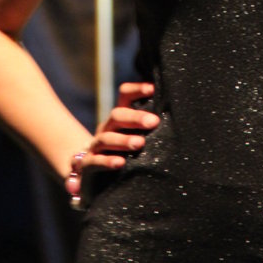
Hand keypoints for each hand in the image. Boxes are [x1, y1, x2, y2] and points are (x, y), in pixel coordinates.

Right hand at [65, 82, 159, 207]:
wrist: (89, 173)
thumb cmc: (121, 151)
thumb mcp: (133, 134)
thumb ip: (147, 125)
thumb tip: (173, 113)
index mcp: (119, 117)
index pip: (125, 95)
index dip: (137, 90)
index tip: (153, 89)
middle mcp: (107, 128)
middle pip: (117, 115)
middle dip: (135, 118)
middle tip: (153, 122)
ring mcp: (95, 145)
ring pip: (106, 138)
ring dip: (123, 140)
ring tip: (140, 144)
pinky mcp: (88, 164)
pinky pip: (95, 161)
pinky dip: (106, 162)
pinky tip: (120, 163)